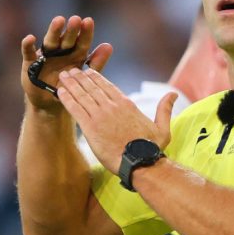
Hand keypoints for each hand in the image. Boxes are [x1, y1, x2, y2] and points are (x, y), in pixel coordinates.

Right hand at [19, 15, 113, 113]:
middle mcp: (60, 51)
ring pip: (50, 41)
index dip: (85, 32)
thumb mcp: (84, 77)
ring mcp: (45, 55)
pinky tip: (31, 38)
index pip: (82, 41)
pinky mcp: (30, 62)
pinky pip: (28, 52)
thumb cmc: (68, 88)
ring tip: (59, 20)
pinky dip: (28, 45)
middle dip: (71, 30)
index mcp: (75, 54)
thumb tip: (109, 46)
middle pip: (67, 39)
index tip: (89, 21)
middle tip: (76, 19)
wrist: (50, 104)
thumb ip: (96, 63)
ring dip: (54, 31)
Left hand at [57, 67, 177, 174]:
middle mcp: (112, 106)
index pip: (108, 86)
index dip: (96, 77)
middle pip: (92, 87)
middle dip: (80, 77)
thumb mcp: (163, 127)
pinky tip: (60, 91)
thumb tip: (173, 93)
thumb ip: (165, 109)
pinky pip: (76, 108)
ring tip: (63, 76)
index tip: (88, 71)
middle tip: (71, 71)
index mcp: (127, 104)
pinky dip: (67, 98)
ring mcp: (100, 115)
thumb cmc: (152, 149)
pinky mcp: (90, 127)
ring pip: (82, 94)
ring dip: (71, 84)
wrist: (140, 163)